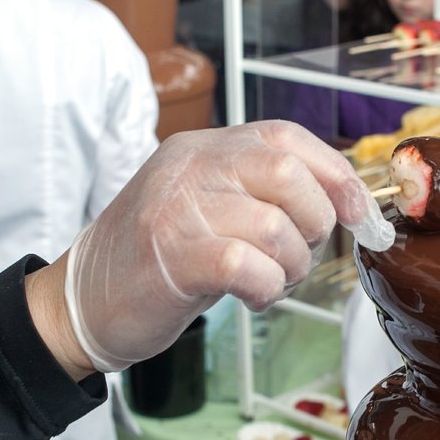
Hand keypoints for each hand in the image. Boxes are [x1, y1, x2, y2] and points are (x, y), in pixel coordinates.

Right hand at [56, 121, 391, 373]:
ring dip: (292, 266)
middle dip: (316, 222)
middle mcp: (189, 166)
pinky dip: (266, 288)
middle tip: (299, 254)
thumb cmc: (156, 260)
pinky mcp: (172, 257)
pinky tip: (252, 297)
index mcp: (202, 147)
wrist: (80, 302)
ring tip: (270, 280)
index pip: (285, 137)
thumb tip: (345, 201)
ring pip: (276, 226)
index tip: (359, 213)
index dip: (335, 174)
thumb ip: (260, 191)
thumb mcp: (205, 205)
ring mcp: (177, 209)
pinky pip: (249, 266)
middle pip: (288, 174)